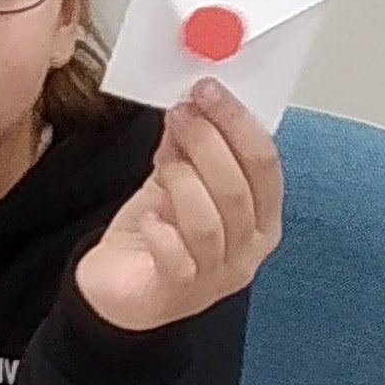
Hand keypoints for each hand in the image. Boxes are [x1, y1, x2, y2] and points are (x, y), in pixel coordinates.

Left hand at [73, 79, 282, 331]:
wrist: (120, 293)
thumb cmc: (157, 240)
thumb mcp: (174, 185)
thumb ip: (185, 151)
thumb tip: (188, 108)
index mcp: (262, 219)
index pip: (265, 164)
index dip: (238, 123)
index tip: (207, 90)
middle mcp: (248, 250)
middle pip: (238, 188)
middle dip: (208, 143)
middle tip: (181, 114)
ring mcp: (216, 276)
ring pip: (210, 220)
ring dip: (184, 181)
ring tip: (163, 162)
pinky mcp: (178, 293)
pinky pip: (176, 256)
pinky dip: (161, 230)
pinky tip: (148, 216)